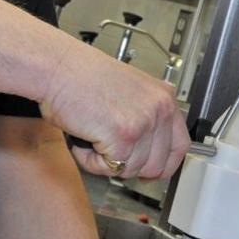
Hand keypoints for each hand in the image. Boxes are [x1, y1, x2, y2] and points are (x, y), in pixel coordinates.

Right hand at [41, 40, 188, 180]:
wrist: (57, 67)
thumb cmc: (81, 76)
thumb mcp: (129, 93)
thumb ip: (145, 118)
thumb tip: (148, 152)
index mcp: (164, 96)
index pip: (180, 145)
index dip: (164, 165)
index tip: (151, 172)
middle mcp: (159, 108)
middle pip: (157, 165)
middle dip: (129, 166)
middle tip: (108, 152)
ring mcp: (143, 122)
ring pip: (131, 169)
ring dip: (105, 161)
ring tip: (91, 137)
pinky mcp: (123, 135)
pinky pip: (109, 168)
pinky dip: (90, 160)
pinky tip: (83, 139)